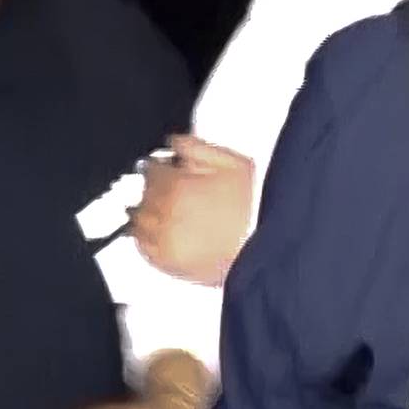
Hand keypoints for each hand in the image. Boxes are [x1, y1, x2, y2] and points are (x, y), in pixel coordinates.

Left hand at [130, 135, 254, 285]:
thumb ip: (196, 148)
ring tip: (166, 210)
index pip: (151, 170)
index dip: (160, 165)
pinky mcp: (169, 265)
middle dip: (154, 188)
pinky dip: (146, 238)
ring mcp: (164, 243)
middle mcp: (165, 216)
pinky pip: (144, 249)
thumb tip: (174, 143)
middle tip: (169, 187)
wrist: (269, 249)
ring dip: (146, 212)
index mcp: (177, 187)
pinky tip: (162, 233)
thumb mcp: (233, 163)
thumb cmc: (256, 207)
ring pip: (138, 222)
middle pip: (143, 194)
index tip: (166, 166)